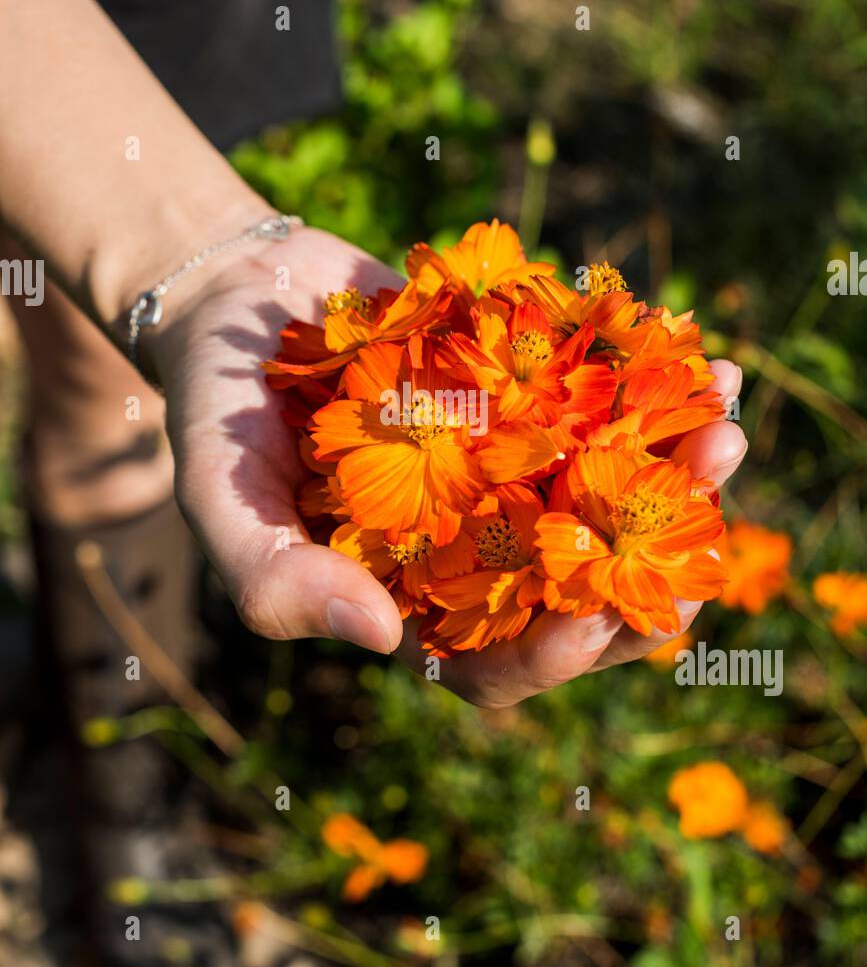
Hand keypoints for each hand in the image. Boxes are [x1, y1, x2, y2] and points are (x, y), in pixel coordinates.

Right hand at [149, 232, 745, 708]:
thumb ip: (277, 582)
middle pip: (583, 588)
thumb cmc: (215, 418)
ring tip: (723, 429)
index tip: (590, 626)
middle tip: (701, 522)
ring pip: (616, 500)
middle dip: (651, 563)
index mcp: (412, 601)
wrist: (241, 302)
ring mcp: (514, 474)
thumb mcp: (221, 502)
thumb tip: (381, 644)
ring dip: (680, 476)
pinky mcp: (534, 402)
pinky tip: (710, 366)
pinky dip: (662, 392)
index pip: (497, 664)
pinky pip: (612, 411)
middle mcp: (478, 547)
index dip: (550, 658)